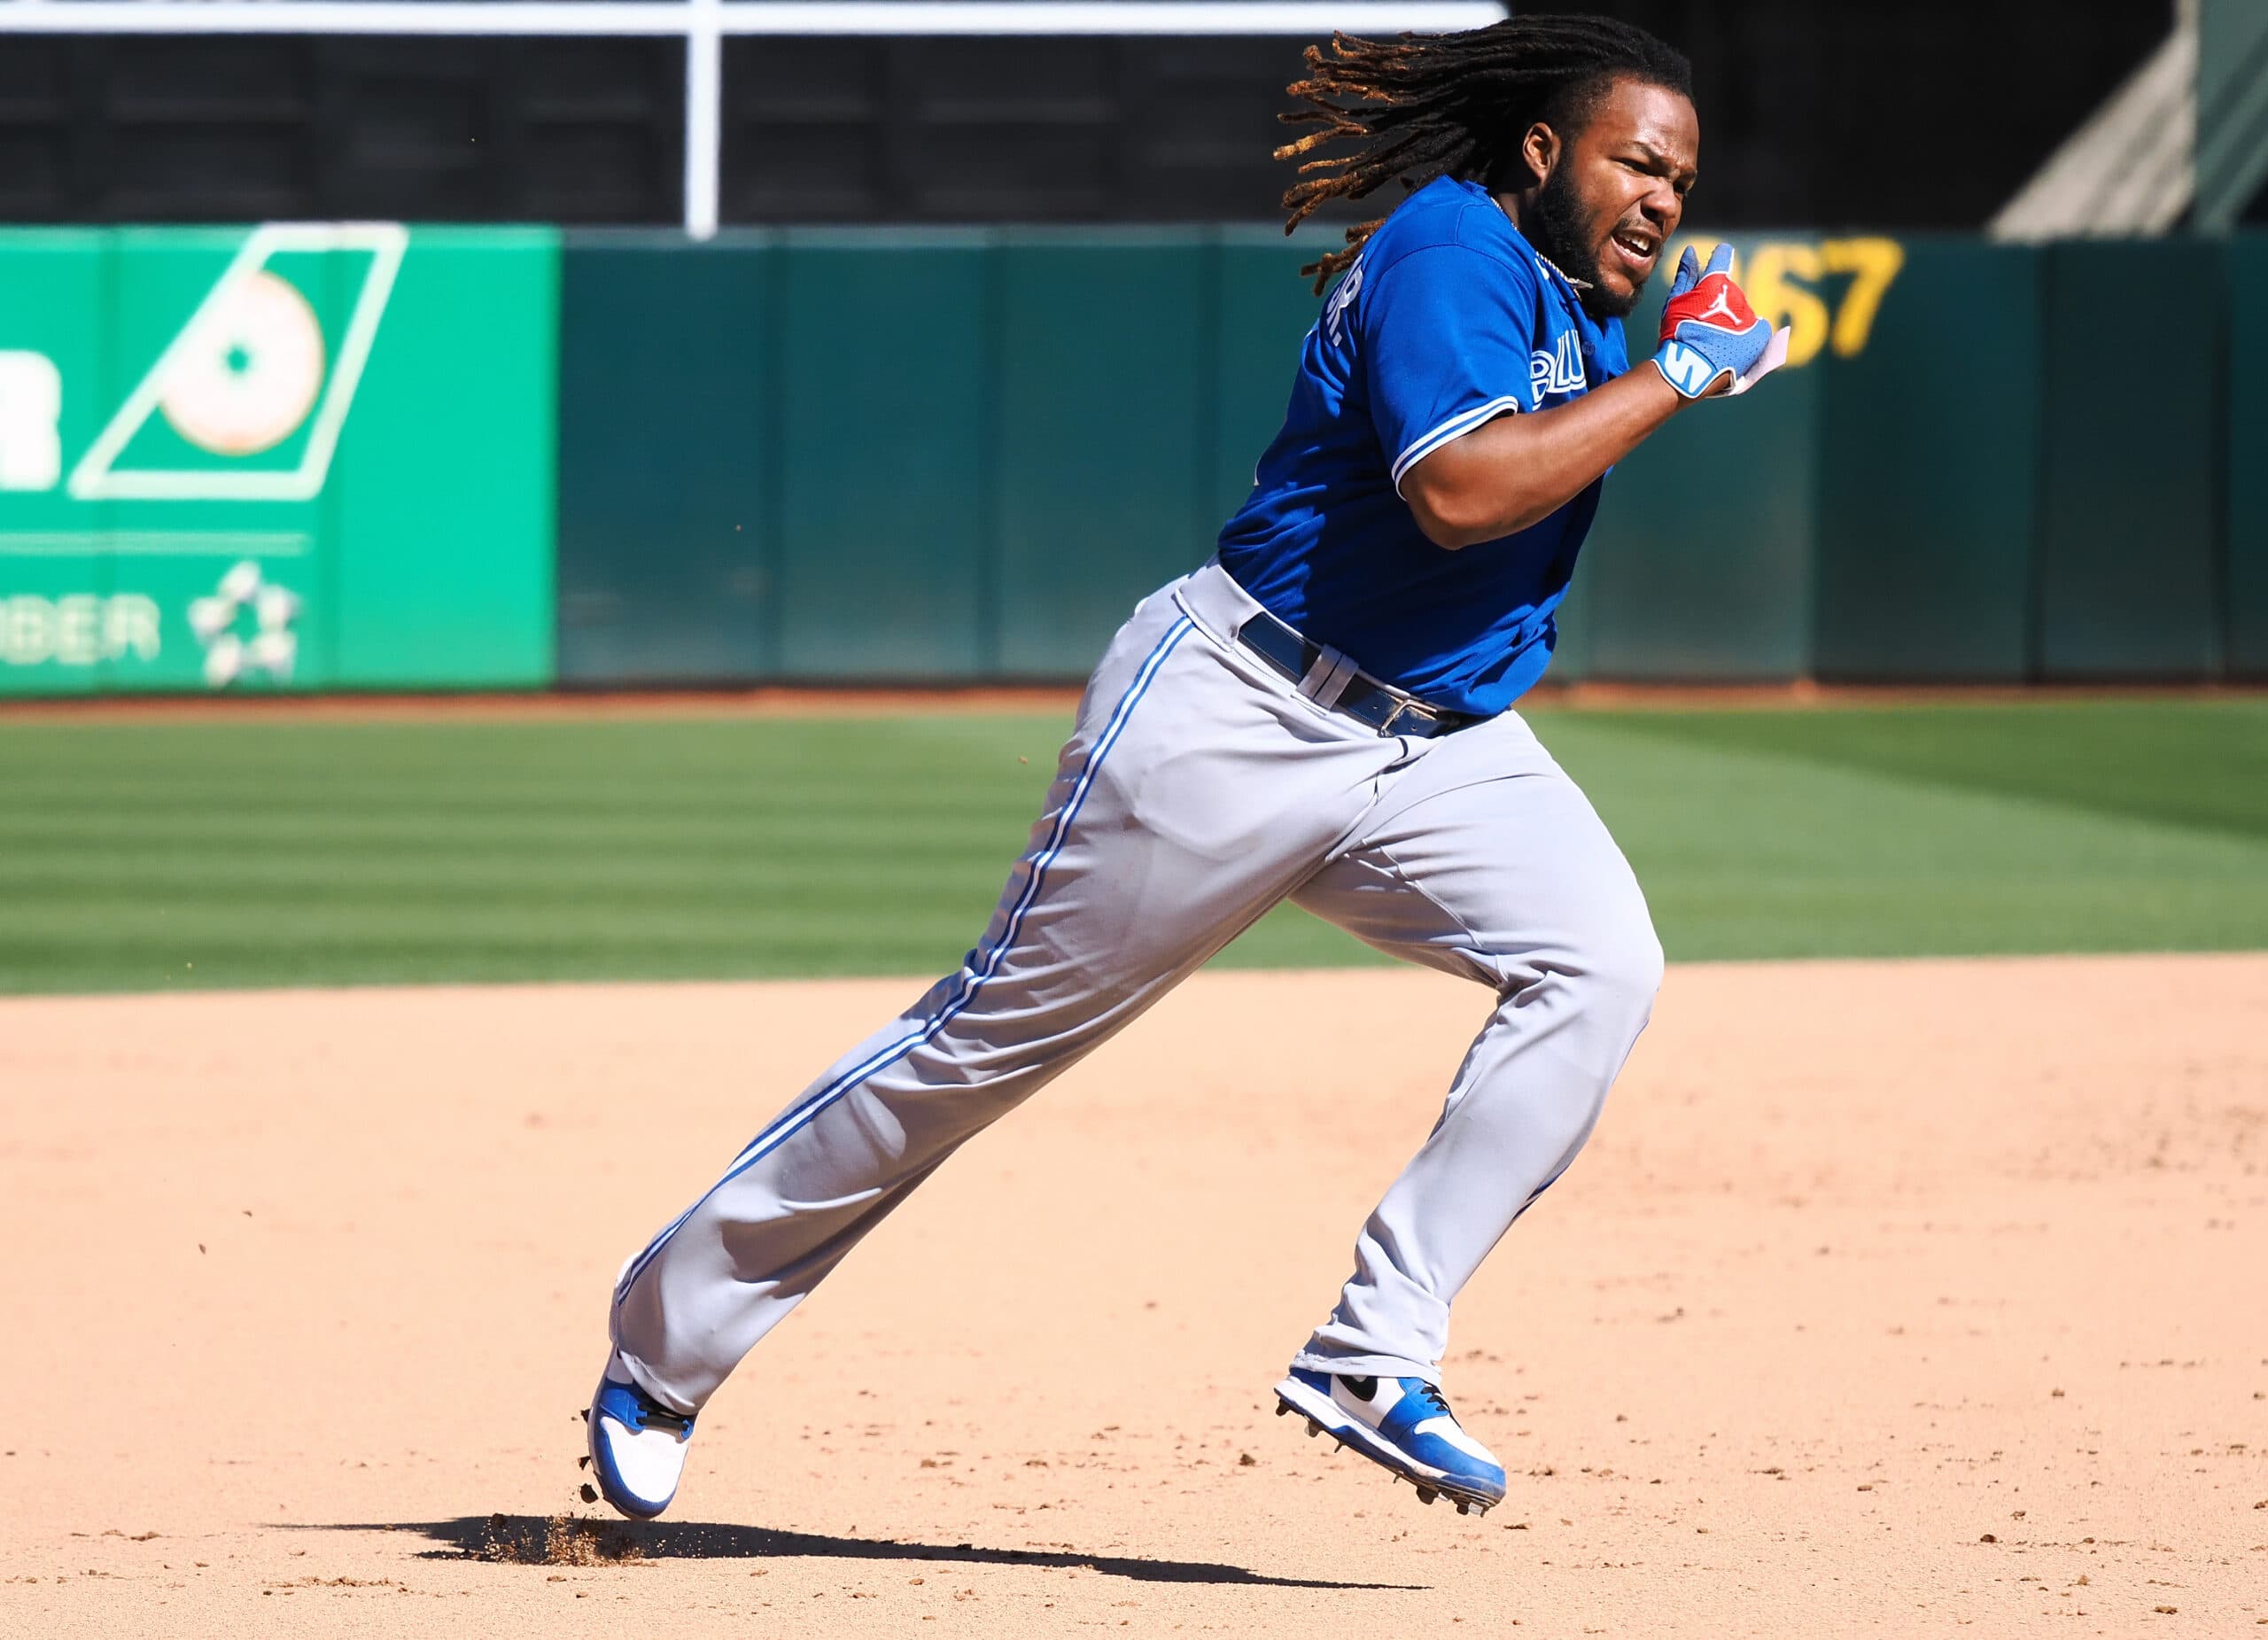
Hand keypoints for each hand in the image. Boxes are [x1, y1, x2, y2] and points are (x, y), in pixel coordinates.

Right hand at [1651, 244, 1788, 399]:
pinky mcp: (1760, 334)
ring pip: (1742, 312)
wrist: (1689, 369)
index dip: (1721, 255)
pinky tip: (1735, 345)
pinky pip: (1758, 328)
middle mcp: (1735, 294)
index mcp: (1714, 283)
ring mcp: (1748, 314)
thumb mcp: (1675, 303)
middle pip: (1730, 293)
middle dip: (1721, 303)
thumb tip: (1691, 250)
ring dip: (1734, 320)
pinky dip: (1749, 334)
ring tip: (1717, 341)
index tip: (1722, 252)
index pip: (1721, 259)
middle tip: (1706, 324)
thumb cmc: (1677, 335)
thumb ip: (1685, 276)